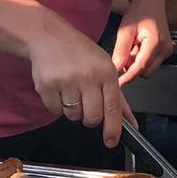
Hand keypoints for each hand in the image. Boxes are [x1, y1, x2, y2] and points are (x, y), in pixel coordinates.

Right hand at [30, 22, 134, 147]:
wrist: (48, 36)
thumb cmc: (80, 52)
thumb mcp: (104, 67)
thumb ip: (117, 97)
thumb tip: (130, 123)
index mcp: (105, 72)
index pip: (112, 107)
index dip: (113, 129)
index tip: (111, 141)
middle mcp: (87, 77)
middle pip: (92, 117)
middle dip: (90, 118)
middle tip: (86, 104)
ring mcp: (65, 81)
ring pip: (73, 116)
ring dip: (73, 110)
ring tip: (71, 90)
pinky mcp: (46, 86)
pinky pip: (54, 110)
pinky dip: (57, 105)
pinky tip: (58, 88)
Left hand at [111, 4, 171, 86]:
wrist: (150, 0)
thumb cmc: (137, 12)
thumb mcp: (125, 30)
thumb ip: (121, 51)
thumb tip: (115, 69)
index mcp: (156, 42)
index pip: (141, 67)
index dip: (128, 77)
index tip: (117, 84)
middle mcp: (165, 48)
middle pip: (146, 71)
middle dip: (132, 69)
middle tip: (122, 56)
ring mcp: (168, 50)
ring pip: (149, 68)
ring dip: (137, 64)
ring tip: (130, 48)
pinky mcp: (166, 50)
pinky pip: (152, 62)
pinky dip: (142, 59)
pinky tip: (137, 48)